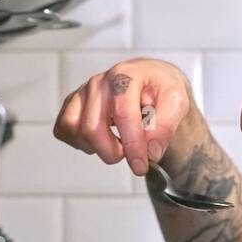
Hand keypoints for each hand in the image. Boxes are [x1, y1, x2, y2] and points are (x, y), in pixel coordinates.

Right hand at [53, 57, 192, 175]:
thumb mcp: (177, 103)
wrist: (152, 81)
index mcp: (126, 76)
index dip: (131, 145)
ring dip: (95, 147)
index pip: (123, 114)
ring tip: (116, 144)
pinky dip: (79, 142)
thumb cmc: (161, 90)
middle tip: (131, 157)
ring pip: (73, 129)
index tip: (140, 166)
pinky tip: (101, 140)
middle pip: (92, 127)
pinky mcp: (73, 104)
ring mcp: (83, 92)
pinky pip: (64, 129)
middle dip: (111, 152)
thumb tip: (150, 152)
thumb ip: (165, 127)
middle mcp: (100, 82)